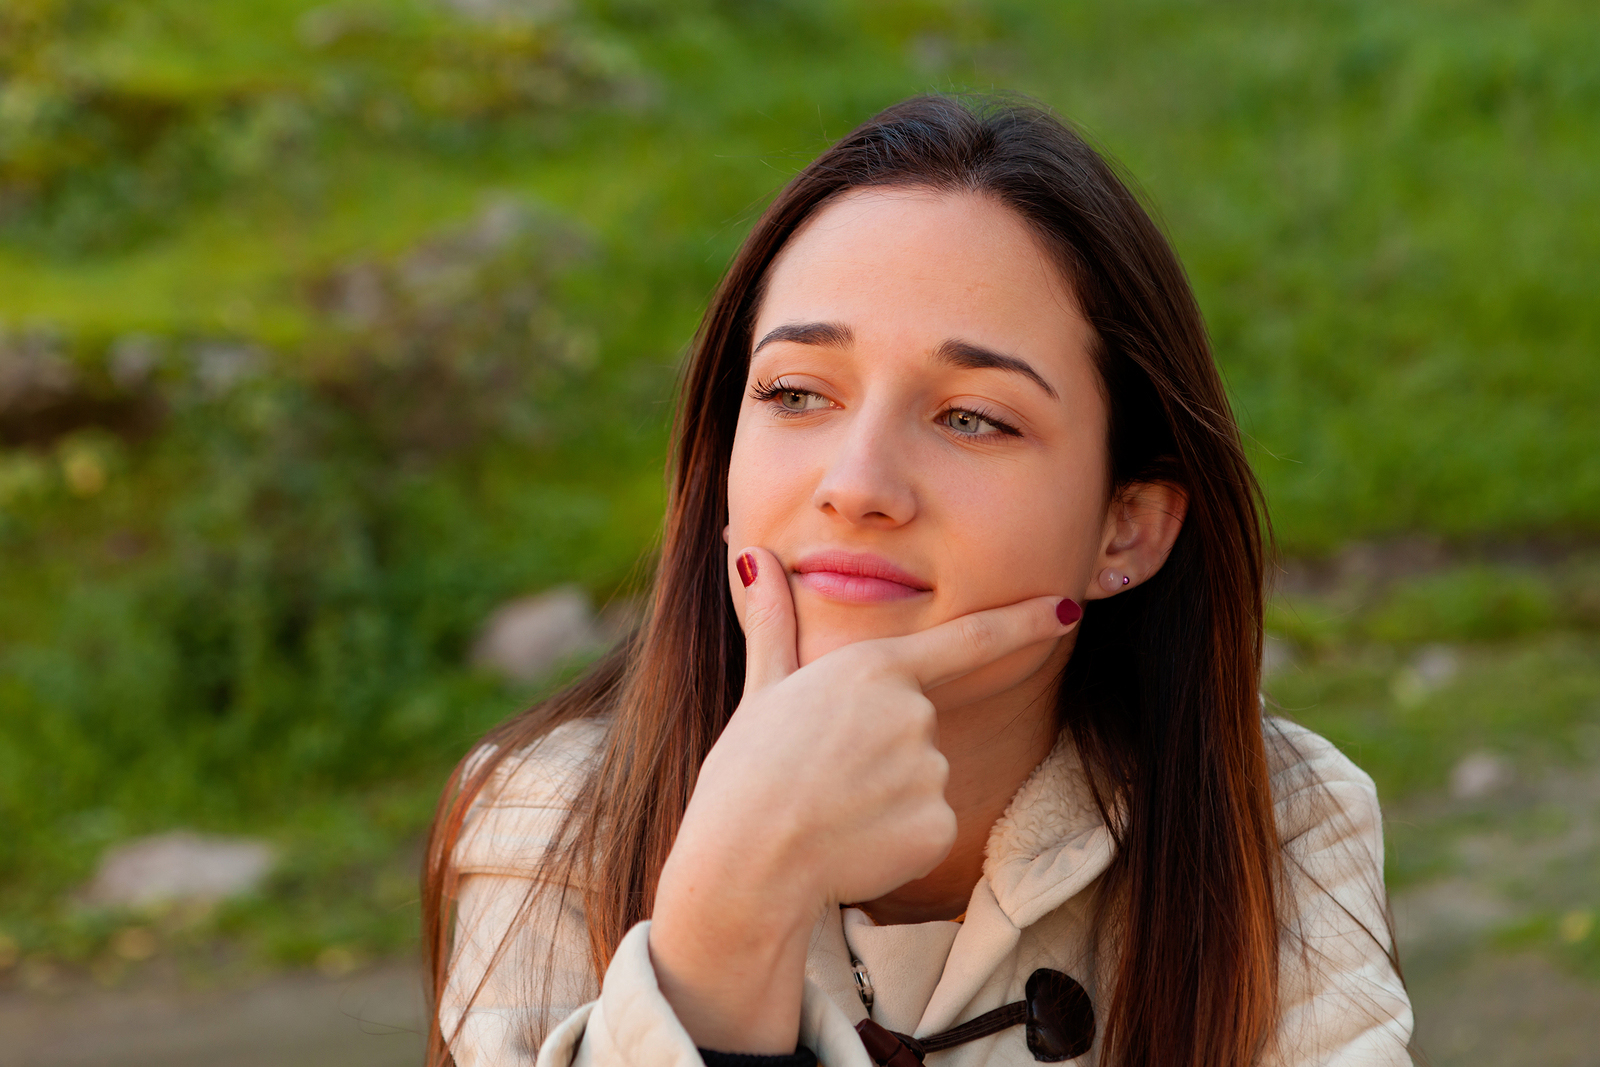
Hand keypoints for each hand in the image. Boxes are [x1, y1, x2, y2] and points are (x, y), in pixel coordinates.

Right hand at [648, 546, 1080, 1051]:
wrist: (746, 862)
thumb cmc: (745, 772)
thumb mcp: (762, 689)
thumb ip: (774, 623)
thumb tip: (753, 556)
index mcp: (874, 668)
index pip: (970, 640)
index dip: (1024, 623)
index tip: (1067, 609)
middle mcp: (913, 712)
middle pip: (921, 726)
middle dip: (884, 749)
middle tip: (824, 774)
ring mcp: (930, 770)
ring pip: (925, 779)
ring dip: (888, 796)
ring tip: (830, 810)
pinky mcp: (938, 826)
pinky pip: (929, 826)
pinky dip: (896, 838)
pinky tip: (852, 842)